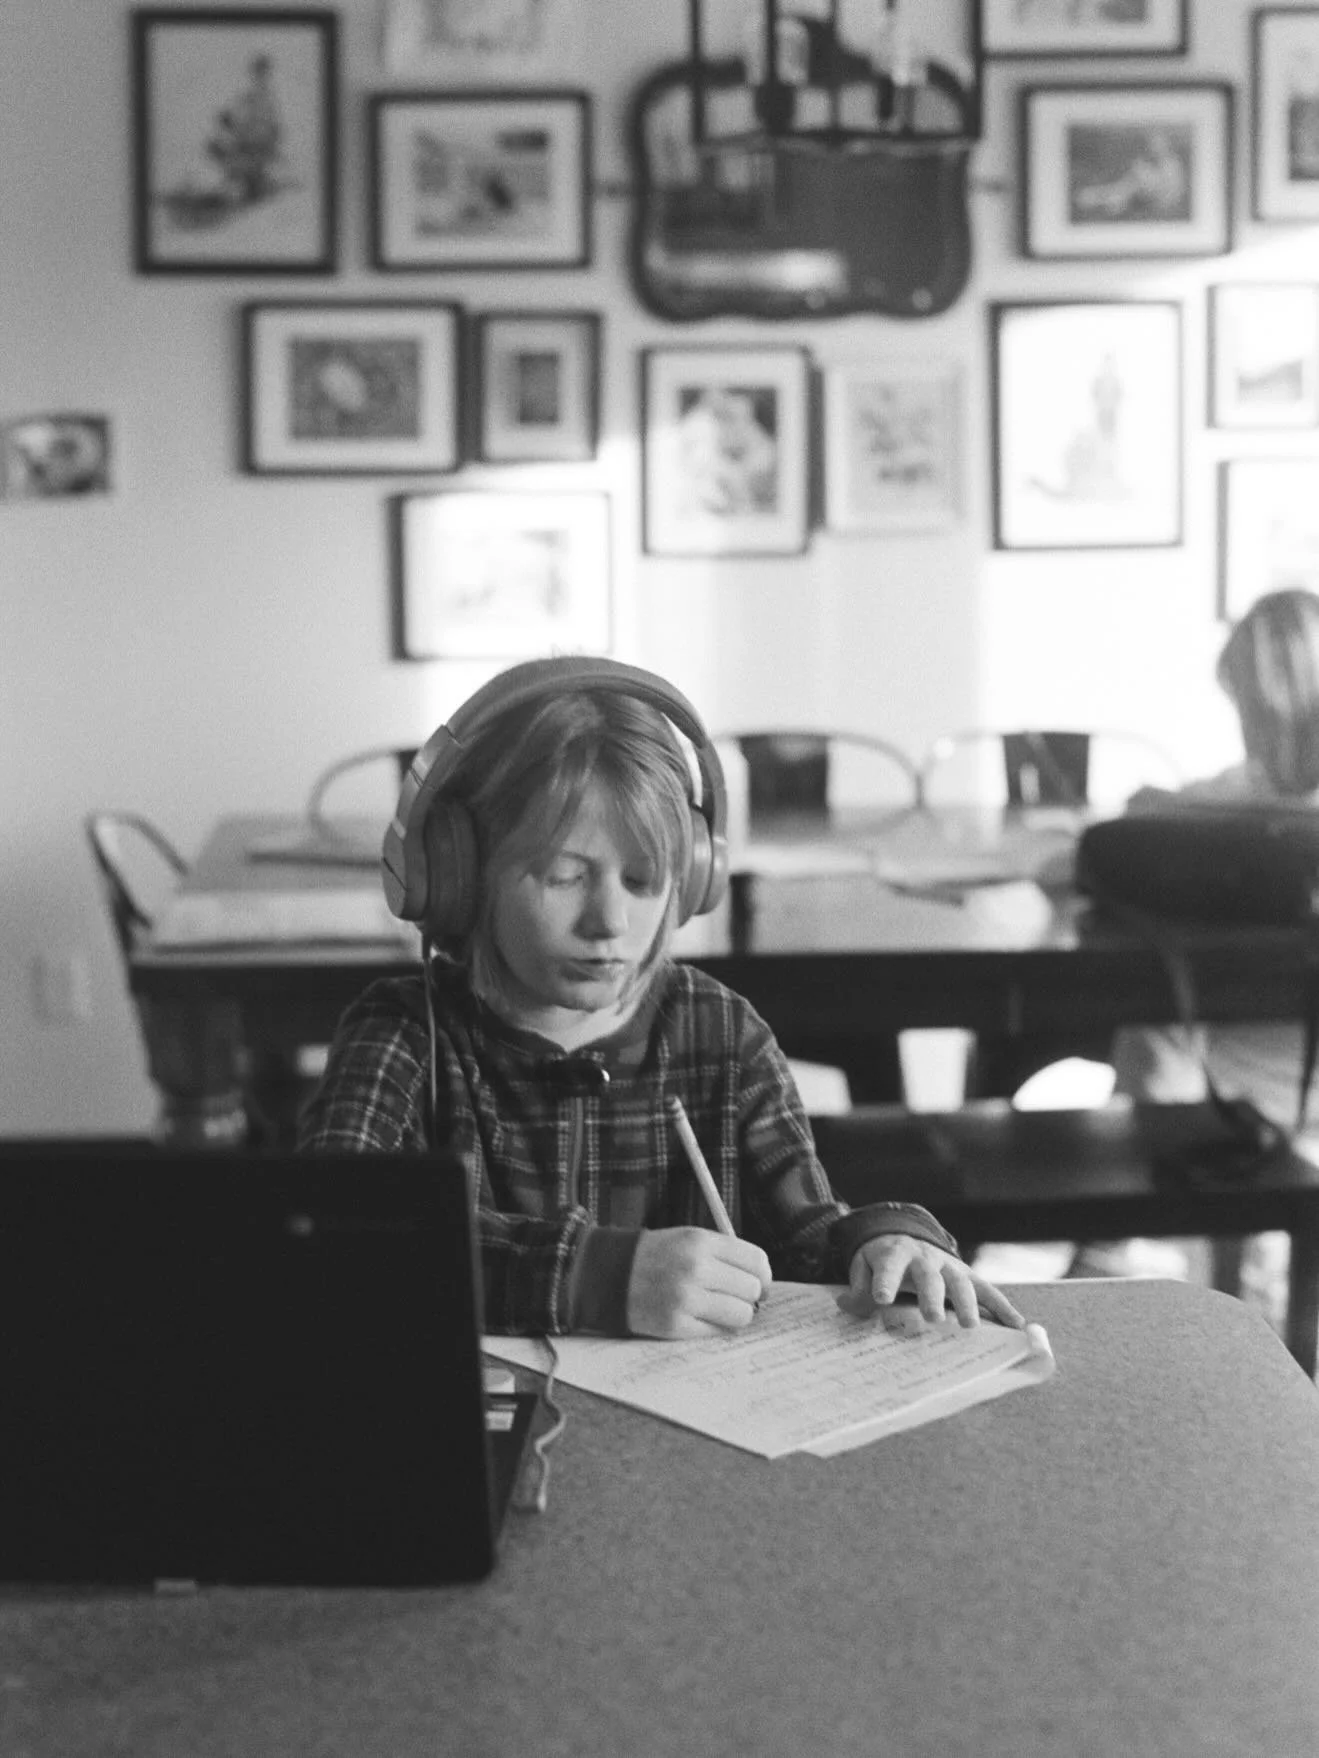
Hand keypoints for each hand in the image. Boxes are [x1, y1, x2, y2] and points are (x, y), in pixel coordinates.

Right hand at [627, 1228, 772, 1339]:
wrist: (611, 1275)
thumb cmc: (657, 1256)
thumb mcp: (689, 1239)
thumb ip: (724, 1254)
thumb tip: (761, 1280)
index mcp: (701, 1242)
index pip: (756, 1260)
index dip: (764, 1275)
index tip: (760, 1282)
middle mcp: (695, 1269)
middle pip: (751, 1289)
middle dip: (750, 1295)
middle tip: (737, 1297)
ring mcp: (685, 1299)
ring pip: (741, 1314)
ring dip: (736, 1314)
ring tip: (721, 1308)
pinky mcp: (676, 1325)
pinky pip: (718, 1331)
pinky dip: (716, 1326)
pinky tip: (703, 1317)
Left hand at [838, 1236, 1024, 1329]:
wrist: (905, 1238)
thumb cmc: (882, 1261)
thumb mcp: (863, 1267)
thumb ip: (857, 1288)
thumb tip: (847, 1305)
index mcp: (895, 1254)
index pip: (888, 1267)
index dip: (883, 1282)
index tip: (879, 1299)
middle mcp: (925, 1258)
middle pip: (929, 1276)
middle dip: (932, 1296)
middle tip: (933, 1318)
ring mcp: (949, 1266)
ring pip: (960, 1282)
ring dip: (967, 1303)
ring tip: (970, 1327)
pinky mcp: (968, 1275)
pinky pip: (987, 1290)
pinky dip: (1002, 1306)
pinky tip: (1016, 1325)